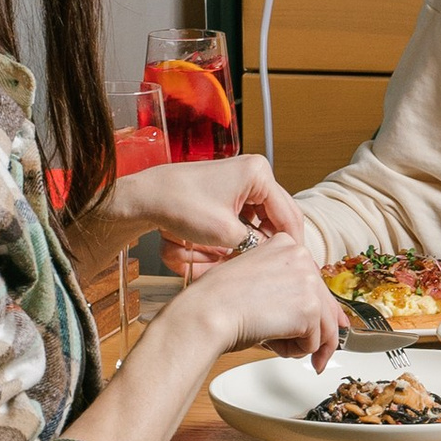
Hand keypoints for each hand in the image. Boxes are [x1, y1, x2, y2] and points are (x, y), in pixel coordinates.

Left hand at [127, 153, 303, 273]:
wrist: (146, 197)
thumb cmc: (180, 205)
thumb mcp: (225, 233)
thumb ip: (257, 246)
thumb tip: (273, 257)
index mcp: (259, 174)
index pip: (289, 215)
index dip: (292, 245)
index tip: (293, 268)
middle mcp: (254, 172)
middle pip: (277, 216)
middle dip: (270, 243)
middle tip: (272, 268)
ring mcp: (241, 179)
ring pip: (261, 218)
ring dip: (255, 239)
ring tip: (248, 259)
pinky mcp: (228, 188)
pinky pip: (246, 215)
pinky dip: (242, 233)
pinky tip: (234, 249)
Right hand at [189, 231, 344, 372]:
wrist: (207, 312)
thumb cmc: (217, 301)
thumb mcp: (254, 280)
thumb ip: (283, 287)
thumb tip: (314, 311)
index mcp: (285, 244)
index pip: (313, 282)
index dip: (316, 309)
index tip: (318, 327)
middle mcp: (301, 256)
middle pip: (325, 305)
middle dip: (317, 334)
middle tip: (314, 357)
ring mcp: (308, 281)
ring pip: (323, 326)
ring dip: (301, 344)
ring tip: (279, 347)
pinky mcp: (309, 308)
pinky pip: (314, 342)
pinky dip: (294, 351)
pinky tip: (272, 342)